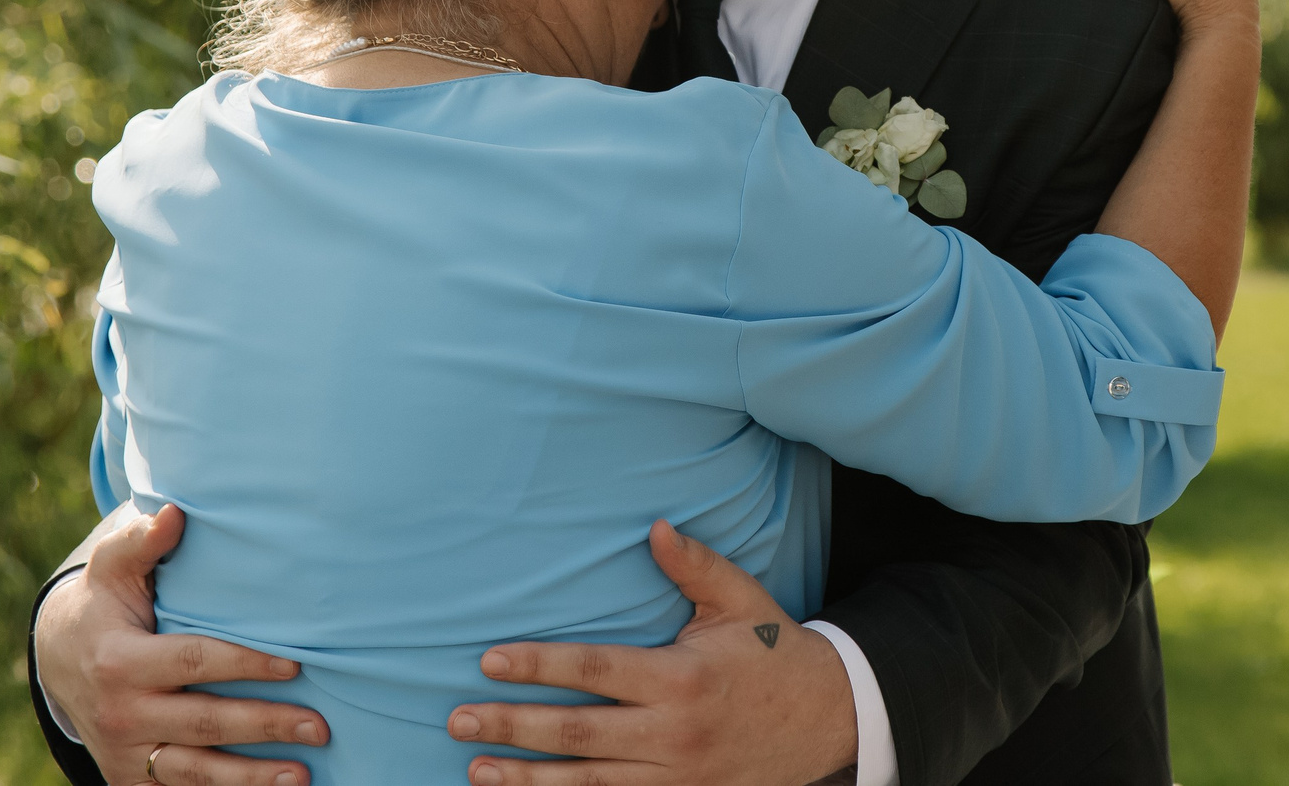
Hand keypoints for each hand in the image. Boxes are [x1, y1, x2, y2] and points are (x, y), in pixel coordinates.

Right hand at [35, 503, 330, 785]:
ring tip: (303, 775)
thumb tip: (173, 512)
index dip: (245, 664)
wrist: (57, 659)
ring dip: (251, 777)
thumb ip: (141, 541)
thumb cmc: (104, 602)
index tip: (295, 664)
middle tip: (320, 726)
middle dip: (265, 725)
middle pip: (205, 722)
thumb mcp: (112, 567)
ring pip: (195, 772)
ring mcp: (125, 753)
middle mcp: (121, 714)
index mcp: (120, 661)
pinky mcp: (130, 778)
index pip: (194, 663)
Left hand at [447, 520, 856, 785]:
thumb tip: (655, 527)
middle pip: (578, 733)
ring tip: (477, 767)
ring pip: (589, 782)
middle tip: (456, 718)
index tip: (489, 662)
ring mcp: (677, 775)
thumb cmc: (774, 652)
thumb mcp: (742, 600)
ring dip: (527, 778)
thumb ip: (695, 565)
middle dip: (514, 726)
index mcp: (682, 676)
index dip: (539, 666)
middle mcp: (674, 732)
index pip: (594, 670)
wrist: (831, 718)